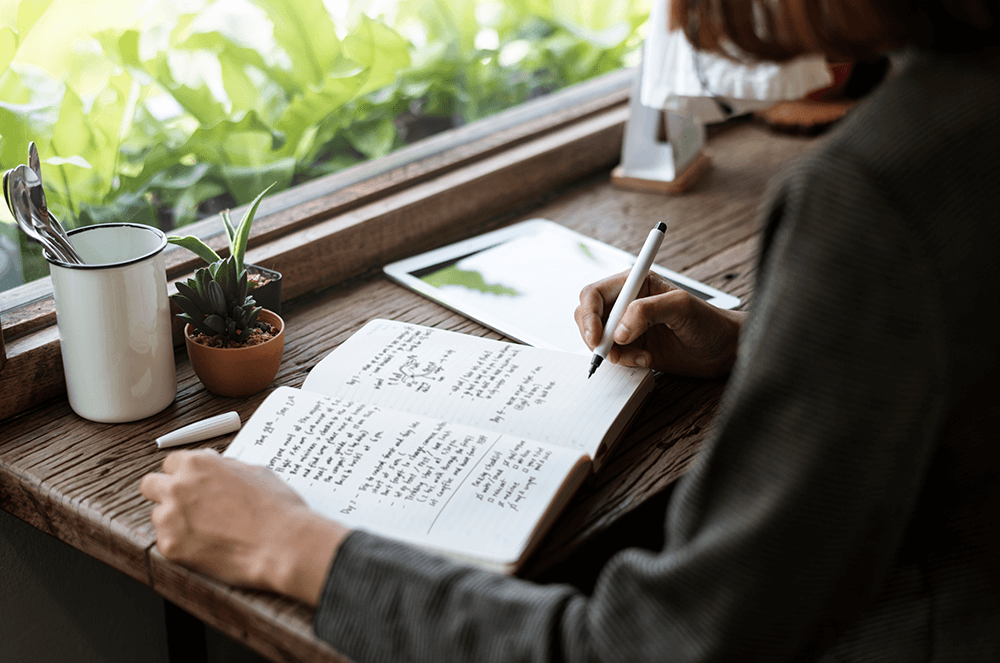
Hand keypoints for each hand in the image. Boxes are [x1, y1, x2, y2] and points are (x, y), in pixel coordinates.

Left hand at [140, 449, 349, 605]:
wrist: (283, 543)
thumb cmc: (276, 507)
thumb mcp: (254, 471)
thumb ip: (223, 467)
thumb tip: (213, 465)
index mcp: (197, 463)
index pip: (171, 463)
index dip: (183, 473)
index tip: (192, 483)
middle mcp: (178, 486)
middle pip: (150, 485)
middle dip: (165, 492)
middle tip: (186, 505)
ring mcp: (170, 517)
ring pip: (159, 516)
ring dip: (176, 521)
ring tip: (208, 530)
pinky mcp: (171, 546)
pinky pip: (167, 542)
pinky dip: (184, 545)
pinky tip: (209, 546)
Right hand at [575, 270, 743, 376]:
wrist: (723, 350)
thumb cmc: (709, 322)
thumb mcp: (681, 308)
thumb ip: (647, 312)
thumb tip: (619, 331)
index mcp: (635, 283)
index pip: (595, 294)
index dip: (589, 315)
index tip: (597, 337)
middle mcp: (627, 302)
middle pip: (588, 315)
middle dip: (594, 336)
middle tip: (609, 353)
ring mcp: (628, 326)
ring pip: (598, 338)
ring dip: (613, 352)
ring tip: (641, 356)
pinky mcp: (632, 346)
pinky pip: (612, 355)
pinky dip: (624, 361)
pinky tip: (646, 360)